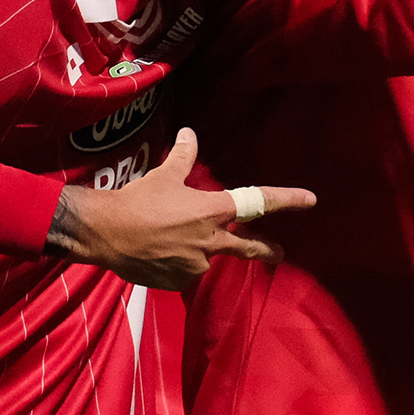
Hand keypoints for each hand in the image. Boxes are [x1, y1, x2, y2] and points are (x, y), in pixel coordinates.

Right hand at [47, 128, 316, 288]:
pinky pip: (184, 271)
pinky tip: (158, 254)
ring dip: (199, 251)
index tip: (310, 200)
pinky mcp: (177, 281)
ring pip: (207, 258)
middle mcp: (212, 241)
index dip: (287, 200)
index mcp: (214, 211)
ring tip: (170, 240)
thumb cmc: (137, 199)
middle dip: (266, 250)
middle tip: (279, 252)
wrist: (103, 233)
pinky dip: (178, 263)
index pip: (260, 202)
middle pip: (248, 248)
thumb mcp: (164, 175)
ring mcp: (196, 264)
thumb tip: (189, 133)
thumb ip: (182, 157)